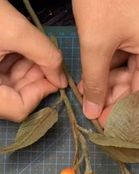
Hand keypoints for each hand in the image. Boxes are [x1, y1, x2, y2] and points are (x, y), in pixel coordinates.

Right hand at [0, 0, 66, 121]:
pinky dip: (15, 66)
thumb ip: (44, 54)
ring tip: (38, 52)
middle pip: (15, 98)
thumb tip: (62, 79)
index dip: (41, 93)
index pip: (19, 108)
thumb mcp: (14, 31)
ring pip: (9, 88)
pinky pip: (0, 77)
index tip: (56, 78)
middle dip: (36, 80)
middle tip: (50, 63)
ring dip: (28, 72)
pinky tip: (24, 51)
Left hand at [72, 0, 138, 125]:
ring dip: (110, 80)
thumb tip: (93, 113)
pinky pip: (133, 53)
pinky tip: (95, 73)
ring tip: (89, 90)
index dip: (122, 111)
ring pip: (134, 69)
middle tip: (91, 107)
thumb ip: (95, 82)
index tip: (102, 122)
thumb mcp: (96, 44)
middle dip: (113, 95)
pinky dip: (114, 63)